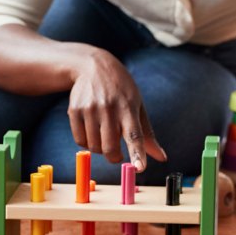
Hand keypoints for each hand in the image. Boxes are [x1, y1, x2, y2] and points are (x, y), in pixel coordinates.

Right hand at [68, 48, 165, 171]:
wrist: (94, 67)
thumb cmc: (122, 90)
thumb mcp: (138, 106)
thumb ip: (148, 134)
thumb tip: (161, 158)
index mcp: (129, 107)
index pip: (134, 134)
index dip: (137, 152)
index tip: (139, 167)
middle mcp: (109, 108)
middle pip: (110, 147)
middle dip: (114, 157)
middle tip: (117, 153)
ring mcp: (90, 109)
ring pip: (94, 147)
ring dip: (100, 148)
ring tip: (104, 133)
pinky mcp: (74, 110)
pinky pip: (80, 140)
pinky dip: (87, 142)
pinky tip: (92, 129)